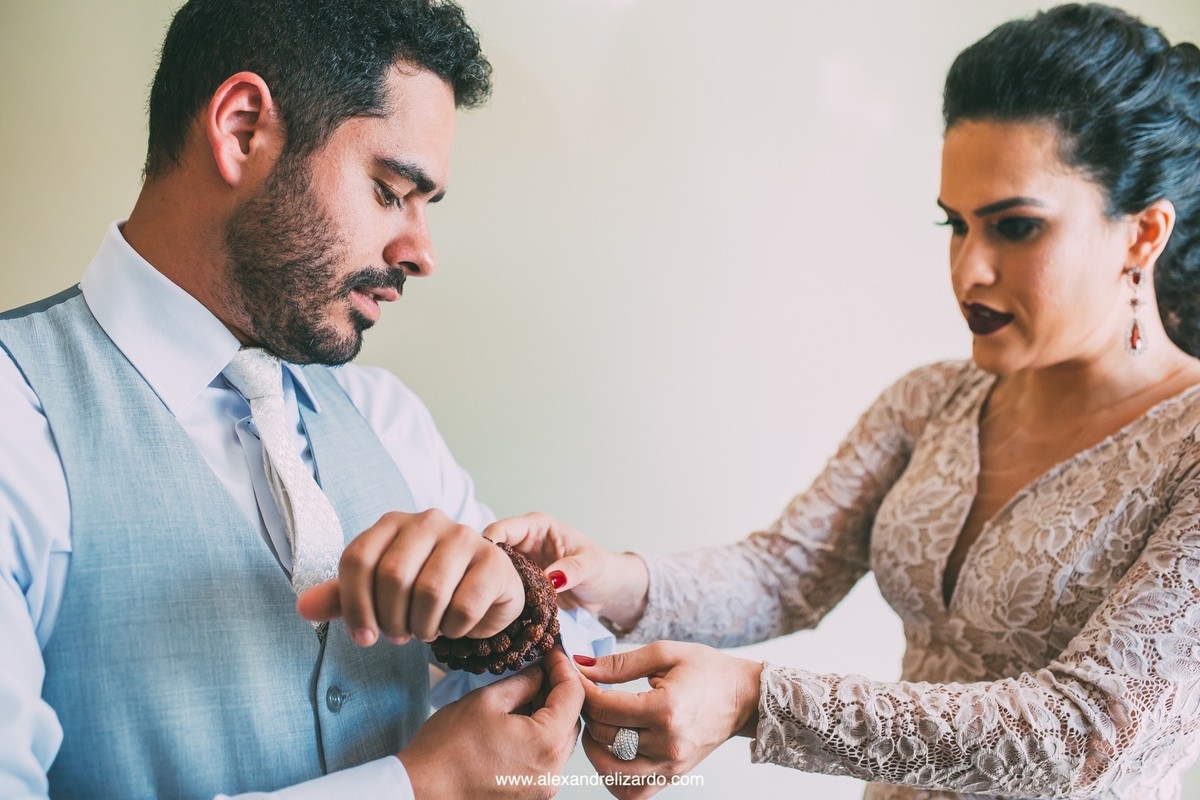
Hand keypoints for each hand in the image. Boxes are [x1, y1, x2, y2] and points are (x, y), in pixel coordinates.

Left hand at [295, 509, 523, 646]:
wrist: (483, 592)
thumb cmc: (425, 590)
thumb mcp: (379, 594)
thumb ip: (343, 598)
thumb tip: (302, 609)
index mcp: (393, 523)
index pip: (357, 559)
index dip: (355, 606)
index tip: (364, 637)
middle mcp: (428, 520)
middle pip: (393, 576)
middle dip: (392, 620)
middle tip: (400, 635)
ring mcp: (465, 536)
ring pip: (429, 591)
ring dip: (423, 626)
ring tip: (426, 630)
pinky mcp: (493, 561)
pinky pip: (463, 606)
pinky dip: (454, 629)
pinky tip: (455, 626)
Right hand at [400, 647, 584, 798]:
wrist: (423, 791)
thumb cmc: (448, 749)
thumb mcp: (486, 701)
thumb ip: (523, 683)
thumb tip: (540, 673)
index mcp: (546, 743)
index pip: (573, 696)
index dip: (564, 668)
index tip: (553, 652)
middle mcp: (553, 771)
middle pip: (573, 719)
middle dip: (560, 691)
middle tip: (542, 668)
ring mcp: (544, 787)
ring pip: (562, 740)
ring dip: (551, 714)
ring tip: (528, 693)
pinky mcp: (531, 794)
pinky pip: (548, 758)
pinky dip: (541, 735)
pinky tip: (520, 720)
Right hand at [484, 512, 648, 629]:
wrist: (608, 590)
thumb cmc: (603, 570)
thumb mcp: (591, 567)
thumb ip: (572, 570)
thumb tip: (550, 578)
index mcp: (537, 526)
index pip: (502, 530)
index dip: (489, 546)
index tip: (484, 570)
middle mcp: (524, 542)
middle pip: (491, 552)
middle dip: (485, 571)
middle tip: (483, 594)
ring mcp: (520, 564)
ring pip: (493, 573)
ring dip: (490, 588)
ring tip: (489, 607)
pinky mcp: (520, 585)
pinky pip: (502, 589)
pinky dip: (499, 600)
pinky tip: (497, 615)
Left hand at [574, 642, 761, 798]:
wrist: (744, 697)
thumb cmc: (707, 670)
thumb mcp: (665, 653)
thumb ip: (620, 663)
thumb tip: (582, 665)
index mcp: (666, 709)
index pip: (605, 708)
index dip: (582, 690)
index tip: (577, 676)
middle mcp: (668, 744)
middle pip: (603, 738)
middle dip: (586, 714)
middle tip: (587, 695)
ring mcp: (671, 766)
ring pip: (610, 772)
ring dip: (594, 749)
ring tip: (599, 725)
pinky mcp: (672, 777)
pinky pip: (631, 792)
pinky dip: (613, 776)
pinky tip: (612, 751)